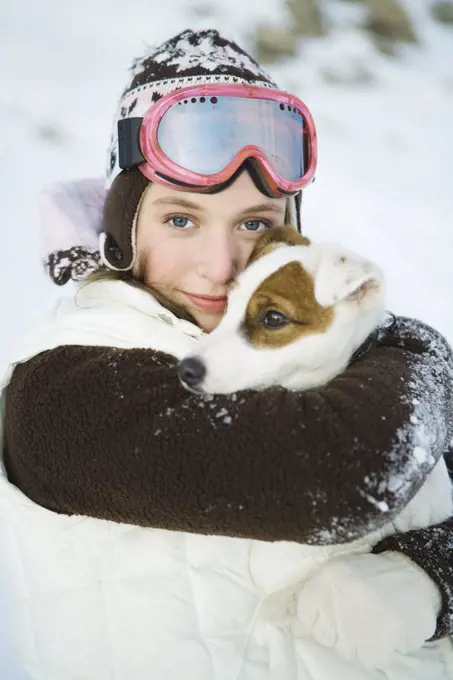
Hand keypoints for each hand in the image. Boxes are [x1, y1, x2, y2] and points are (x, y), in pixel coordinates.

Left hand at [293, 551, 440, 668]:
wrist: (412, 576)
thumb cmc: (368, 574)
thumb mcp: (333, 573)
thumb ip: (301, 594)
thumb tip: (266, 615)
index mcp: (323, 583)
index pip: (306, 617)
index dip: (322, 615)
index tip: (339, 607)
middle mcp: (336, 603)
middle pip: (325, 636)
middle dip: (341, 628)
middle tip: (359, 610)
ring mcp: (358, 626)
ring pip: (346, 650)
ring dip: (360, 639)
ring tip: (373, 616)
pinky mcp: (378, 645)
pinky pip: (369, 658)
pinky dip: (378, 648)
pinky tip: (385, 627)